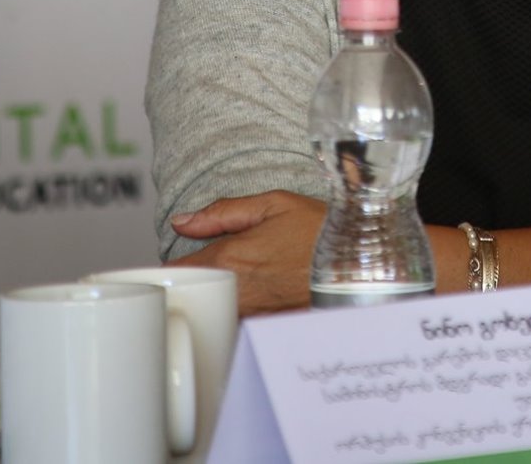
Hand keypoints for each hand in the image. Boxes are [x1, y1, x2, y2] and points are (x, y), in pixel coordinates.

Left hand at [168, 190, 324, 313]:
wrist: (358, 262)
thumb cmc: (321, 231)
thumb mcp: (273, 203)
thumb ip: (222, 212)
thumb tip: (183, 221)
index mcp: (230, 257)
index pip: (176, 270)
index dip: (172, 265)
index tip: (178, 260)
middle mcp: (236, 289)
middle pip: (190, 295)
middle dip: (188, 284)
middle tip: (197, 271)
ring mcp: (252, 312)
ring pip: (211, 310)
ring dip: (210, 299)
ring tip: (225, 282)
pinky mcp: (268, 326)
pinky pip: (238, 322)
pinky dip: (235, 313)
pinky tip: (250, 298)